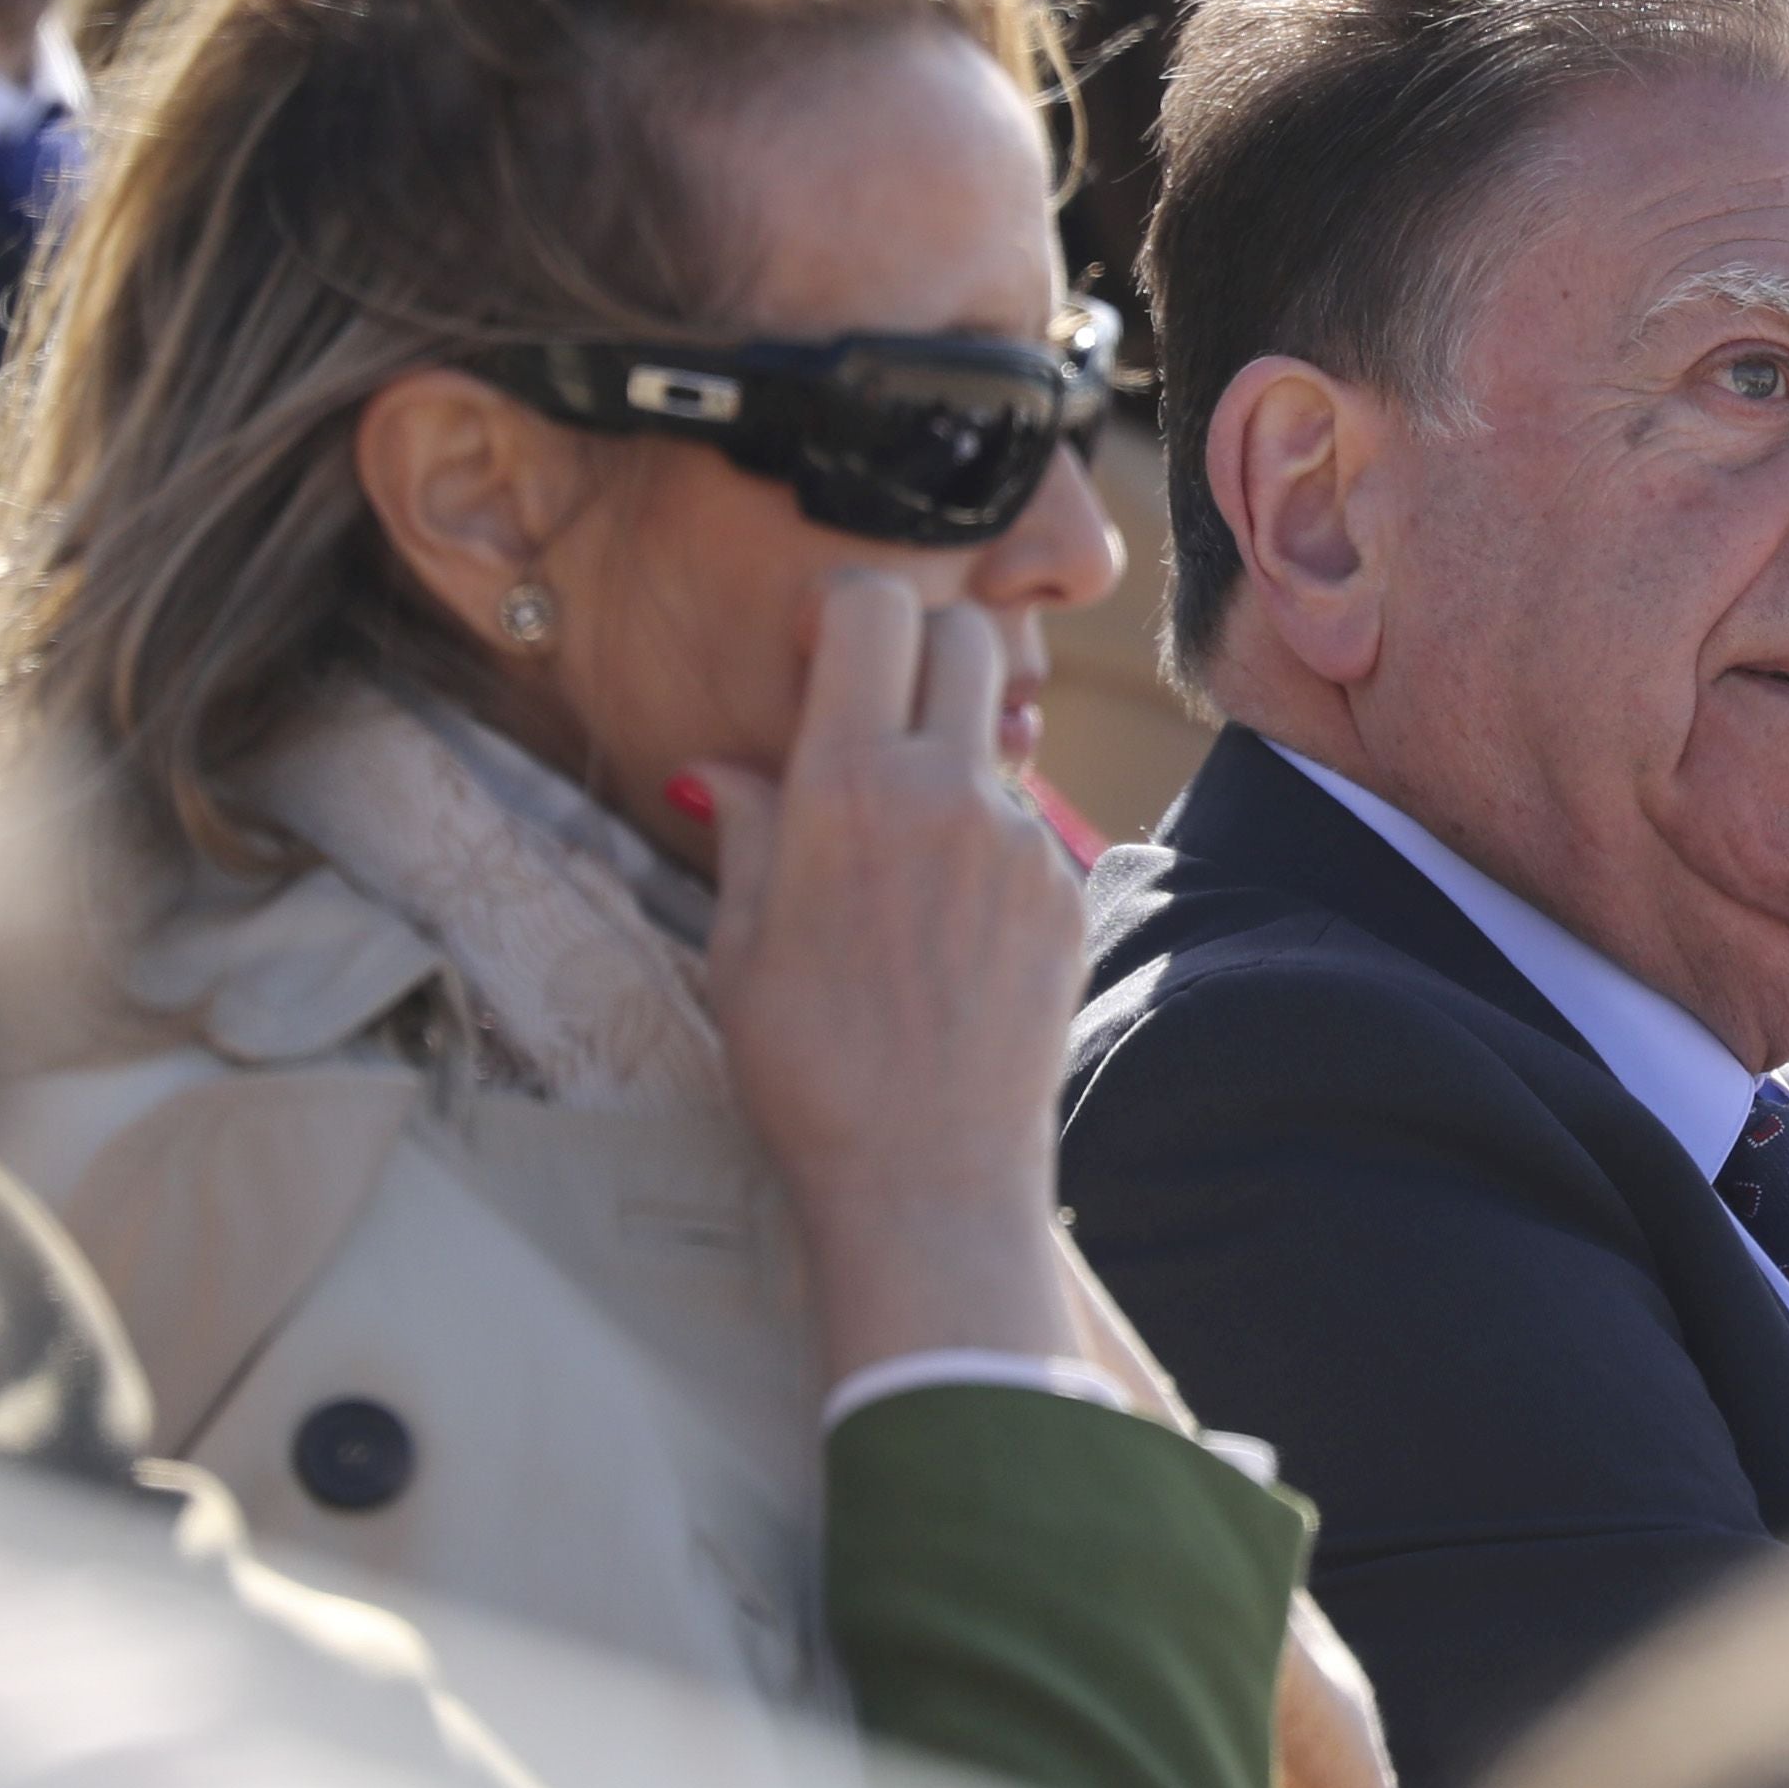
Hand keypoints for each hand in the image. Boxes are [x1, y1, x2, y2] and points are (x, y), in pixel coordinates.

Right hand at [684, 570, 1093, 1385]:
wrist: (930, 1180)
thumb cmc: (810, 1072)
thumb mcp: (740, 948)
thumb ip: (748, 832)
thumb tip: (721, 769)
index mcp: (851, 788)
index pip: (873, 610)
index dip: (841, 607)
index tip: (815, 650)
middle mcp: (951, 793)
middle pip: (966, 637)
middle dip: (920, 650)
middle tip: (875, 714)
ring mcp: (1023, 841)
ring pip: (996, 740)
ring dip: (953, 760)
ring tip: (902, 861)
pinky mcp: (1068, 892)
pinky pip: (1024, 827)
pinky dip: (985, 845)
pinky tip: (947, 929)